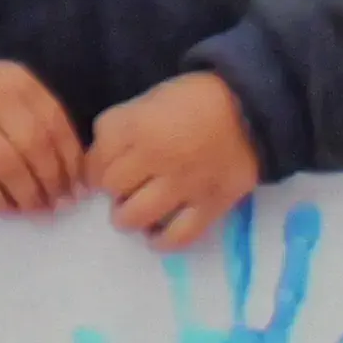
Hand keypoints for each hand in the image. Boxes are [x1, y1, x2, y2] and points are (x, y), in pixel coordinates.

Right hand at [0, 58, 84, 213]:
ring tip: (34, 209)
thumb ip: (45, 128)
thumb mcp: (19, 100)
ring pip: (6, 164)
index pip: (56, 127)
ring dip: (26, 194)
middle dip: (50, 182)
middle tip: (56, 206)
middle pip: (33, 146)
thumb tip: (75, 184)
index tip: (76, 190)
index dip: (71, 164)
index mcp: (20, 82)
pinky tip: (6, 208)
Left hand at [83, 70, 265, 252]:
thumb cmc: (191, 100)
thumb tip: (98, 162)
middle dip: (111, 191)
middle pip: (112, 188)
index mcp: (134, 127)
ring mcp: (183, 183)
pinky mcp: (211, 203)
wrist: (249, 108)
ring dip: (128, 218)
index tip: (101, 173)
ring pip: (136, 215)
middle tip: (122, 189)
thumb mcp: (144, 102)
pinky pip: (179, 235)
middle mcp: (154, 157)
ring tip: (134, 214)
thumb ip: (119, 129)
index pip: (94, 162)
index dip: (93, 171)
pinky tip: (155, 237)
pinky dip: (162, 241)